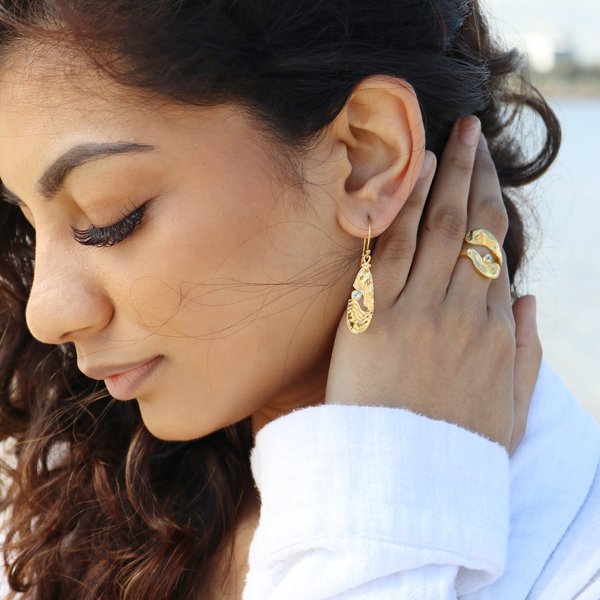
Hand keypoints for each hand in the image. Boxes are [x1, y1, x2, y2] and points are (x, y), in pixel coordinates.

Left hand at [325, 116, 542, 453]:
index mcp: (498, 334)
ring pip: (438, 227)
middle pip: (472, 228)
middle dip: (476, 174)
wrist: (402, 482)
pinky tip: (411, 171)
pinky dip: (403, 206)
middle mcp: (464, 312)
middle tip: (474, 131)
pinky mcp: (374, 317)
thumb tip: (531, 297)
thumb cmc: (454, 450)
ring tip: (452, 136)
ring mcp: (419, 311)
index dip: (489, 211)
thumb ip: (527, 353)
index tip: (485, 180)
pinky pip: (392, 249)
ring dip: (446, 175)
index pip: (494, 255)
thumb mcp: (511, 412)